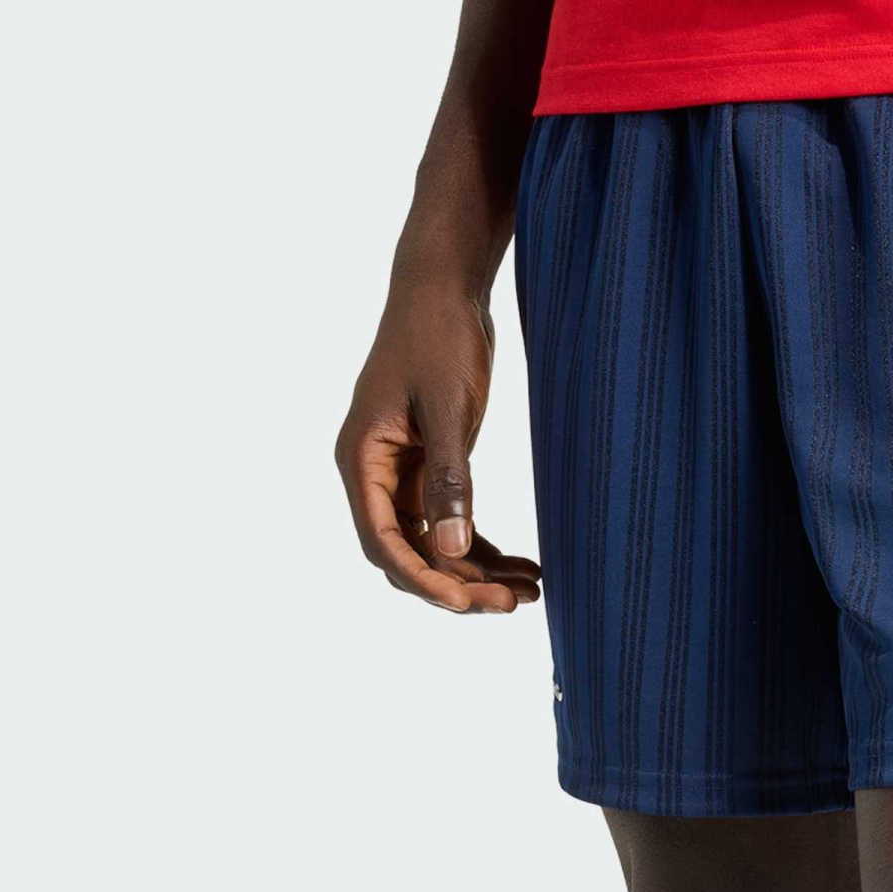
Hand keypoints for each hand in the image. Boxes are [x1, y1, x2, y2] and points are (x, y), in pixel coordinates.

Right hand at [336, 273, 540, 614]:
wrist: (443, 287)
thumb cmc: (438, 336)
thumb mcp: (448, 409)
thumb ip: (450, 480)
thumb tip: (453, 550)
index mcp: (362, 460)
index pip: (383, 541)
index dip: (424, 579)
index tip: (467, 603)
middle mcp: (374, 474)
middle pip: (409, 552)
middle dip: (458, 584)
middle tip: (513, 604)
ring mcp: (401, 473)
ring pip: (434, 543)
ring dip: (478, 572)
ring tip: (530, 591)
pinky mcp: (429, 466)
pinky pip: (452, 521)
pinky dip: (484, 547)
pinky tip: (524, 566)